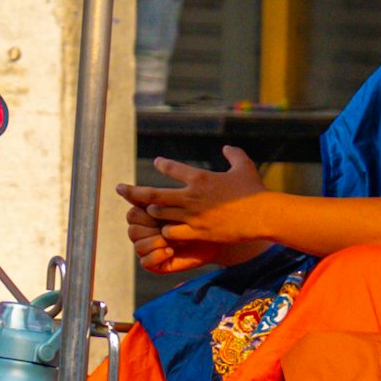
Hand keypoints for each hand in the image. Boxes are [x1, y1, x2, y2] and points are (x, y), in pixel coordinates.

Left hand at [122, 146, 267, 271]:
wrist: (262, 215)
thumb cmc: (254, 190)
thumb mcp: (244, 167)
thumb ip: (233, 155)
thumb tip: (227, 147)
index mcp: (199, 178)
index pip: (171, 168)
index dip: (162, 165)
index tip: (158, 163)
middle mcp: (191, 196)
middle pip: (153, 195)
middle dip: (134, 192)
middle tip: (119, 189)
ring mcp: (192, 216)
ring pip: (160, 214)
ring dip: (153, 213)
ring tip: (147, 212)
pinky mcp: (197, 232)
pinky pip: (172, 233)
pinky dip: (166, 231)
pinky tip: (166, 231)